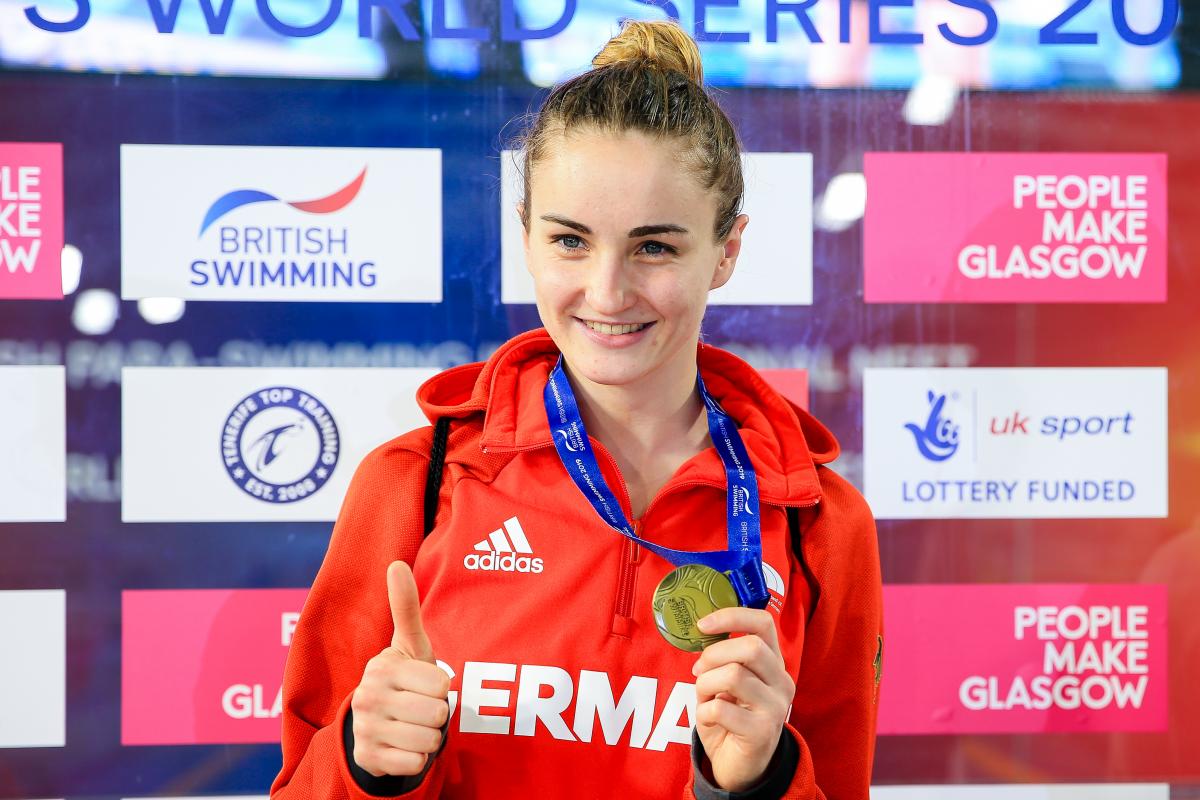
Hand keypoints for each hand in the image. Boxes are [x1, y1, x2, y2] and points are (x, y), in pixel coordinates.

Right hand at [350, 560, 449, 776]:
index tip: (423, 685)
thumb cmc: (403, 679)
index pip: (442, 685)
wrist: (375, 725)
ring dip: (429, 737)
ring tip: (413, 725)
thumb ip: (406, 607)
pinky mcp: (369, 759)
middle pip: (438, 714)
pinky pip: (417, 763)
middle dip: (437, 714)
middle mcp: (367, 698)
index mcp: (382, 668)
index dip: (441, 687)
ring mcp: (365, 730)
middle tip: (420, 708)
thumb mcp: (408, 645)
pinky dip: (417, 759)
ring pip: (429, 740)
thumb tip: (396, 564)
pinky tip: (402, 746)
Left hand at [691, 607, 794, 792]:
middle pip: (751, 647)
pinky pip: (721, 708)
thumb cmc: (731, 717)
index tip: (703, 624)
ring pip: (733, 675)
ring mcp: (775, 708)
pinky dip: (704, 711)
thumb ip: (723, 659)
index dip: (732, 616)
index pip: (764, 623)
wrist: (740, 765)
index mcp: (774, 663)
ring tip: (704, 697)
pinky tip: (708, 718)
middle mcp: (782, 682)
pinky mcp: (762, 732)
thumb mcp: (728, 682)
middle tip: (699, 669)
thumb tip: (703, 634)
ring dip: (705, 684)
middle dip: (714, 654)